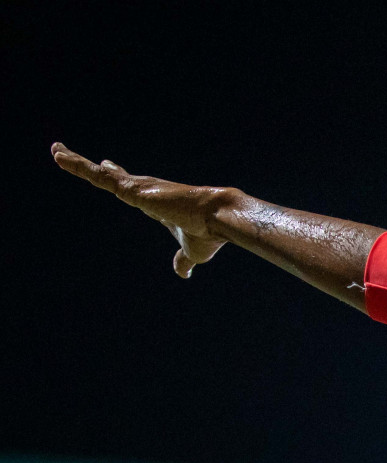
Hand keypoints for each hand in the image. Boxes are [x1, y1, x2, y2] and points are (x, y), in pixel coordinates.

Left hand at [52, 143, 232, 278]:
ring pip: (100, 174)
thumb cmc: (209, 234)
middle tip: (73, 157)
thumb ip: (183, 261)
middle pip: (112, 177)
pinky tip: (60, 158)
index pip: (132, 188)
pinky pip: (98, 176)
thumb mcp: (192, 253)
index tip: (109, 167)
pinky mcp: (131, 188)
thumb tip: (183, 274)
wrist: (218, 217)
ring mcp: (138, 187)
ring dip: (76, 163)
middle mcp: (146, 191)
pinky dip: (78, 166)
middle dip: (95, 167)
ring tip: (56, 152)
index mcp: (157, 203)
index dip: (118, 178)